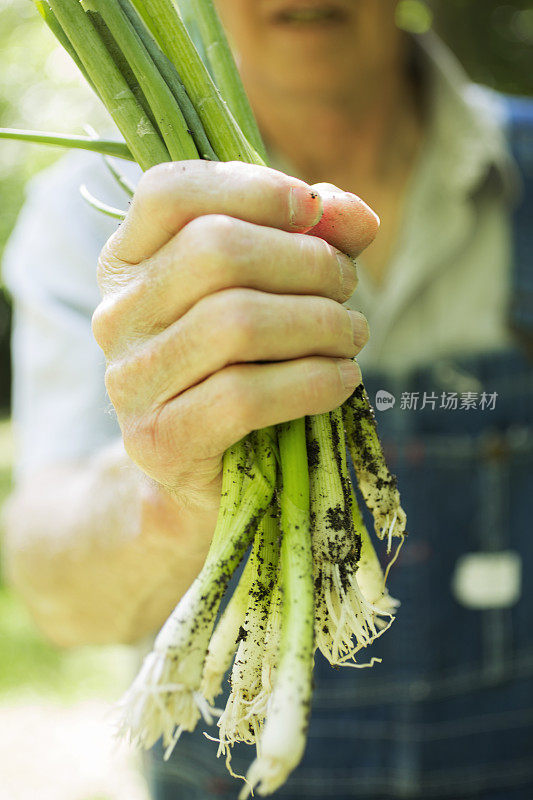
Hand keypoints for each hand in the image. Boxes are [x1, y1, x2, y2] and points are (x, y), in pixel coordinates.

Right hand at [92, 161, 378, 509]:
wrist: (209, 469)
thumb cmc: (246, 364)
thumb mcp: (273, 290)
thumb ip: (311, 241)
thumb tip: (355, 215)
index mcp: (129, 261)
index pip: (170, 192)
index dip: (251, 187)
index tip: (314, 211)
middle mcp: (117, 314)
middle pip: (216, 250)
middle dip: (307, 262)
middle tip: (346, 288)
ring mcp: (130, 379)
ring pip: (236, 322)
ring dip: (320, 323)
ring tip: (352, 335)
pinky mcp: (159, 438)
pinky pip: (244, 396)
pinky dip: (312, 382)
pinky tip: (342, 380)